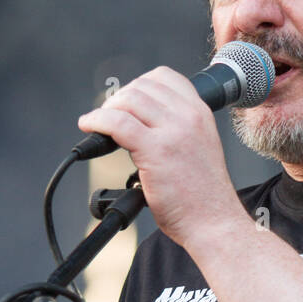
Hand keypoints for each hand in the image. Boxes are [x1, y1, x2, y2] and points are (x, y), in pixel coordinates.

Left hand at [77, 67, 246, 247]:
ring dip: (107, 110)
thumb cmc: (203, 197)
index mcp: (201, 113)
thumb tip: (138, 122)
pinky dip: (97, 121)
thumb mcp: (199, 148)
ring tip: (100, 126)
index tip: (128, 103)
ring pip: (128, 101)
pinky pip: (117, 123)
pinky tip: (89, 127)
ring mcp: (173, 132)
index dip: (139, 86)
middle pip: (142, 86)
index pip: (164, 77)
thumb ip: (176, 130)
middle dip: (120, 99)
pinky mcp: (156, 151)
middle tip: (109, 119)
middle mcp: (189, 117)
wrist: (213, 223)